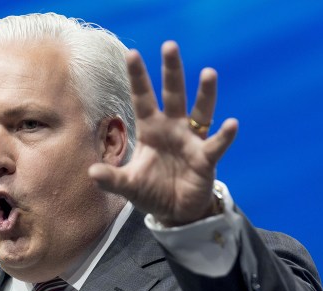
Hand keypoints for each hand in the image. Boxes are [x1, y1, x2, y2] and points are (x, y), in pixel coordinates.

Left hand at [89, 41, 237, 226]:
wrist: (175, 212)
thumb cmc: (152, 191)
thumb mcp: (128, 186)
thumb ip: (112, 178)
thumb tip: (91, 172)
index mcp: (150, 130)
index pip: (142, 98)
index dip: (138, 78)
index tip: (132, 53)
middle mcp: (172, 128)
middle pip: (172, 95)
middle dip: (171, 72)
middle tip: (170, 46)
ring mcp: (191, 141)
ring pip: (200, 112)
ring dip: (205, 94)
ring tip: (208, 73)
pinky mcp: (206, 159)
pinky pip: (215, 145)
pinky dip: (224, 136)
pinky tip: (231, 124)